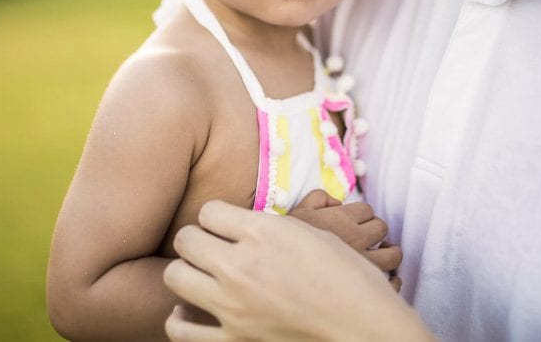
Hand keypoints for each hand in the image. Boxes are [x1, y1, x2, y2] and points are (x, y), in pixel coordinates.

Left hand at [163, 200, 431, 341]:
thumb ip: (269, 229)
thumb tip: (242, 229)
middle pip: (185, 240)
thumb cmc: (349, 279)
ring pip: (174, 277)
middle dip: (196, 240)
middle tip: (212, 248)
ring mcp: (232, 308)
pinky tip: (192, 313)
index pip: (208, 210)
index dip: (218, 217)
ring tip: (203, 277)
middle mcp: (240, 266)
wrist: (365, 329)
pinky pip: (180, 330)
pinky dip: (180, 320)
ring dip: (187, 273)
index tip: (227, 226)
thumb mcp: (313, 235)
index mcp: (263, 233)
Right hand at [288, 190, 401, 275]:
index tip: (356, 222)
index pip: (367, 210)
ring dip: (391, 252)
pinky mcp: (366, 286)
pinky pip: (391, 283)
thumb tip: (337, 203)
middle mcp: (357, 239)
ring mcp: (363, 264)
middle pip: (382, 228)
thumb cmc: (286, 242)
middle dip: (376, 230)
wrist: (280, 270)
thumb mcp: (299, 210)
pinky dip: (393, 280)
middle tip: (369, 237)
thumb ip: (320, 198)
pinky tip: (387, 279)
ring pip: (393, 256)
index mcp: (342, 219)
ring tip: (385, 253)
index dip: (362, 214)